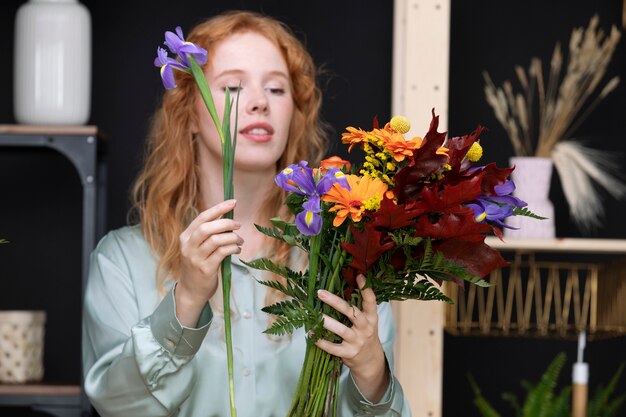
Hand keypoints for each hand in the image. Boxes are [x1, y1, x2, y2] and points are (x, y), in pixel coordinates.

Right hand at [175, 199, 242, 326]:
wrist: (191, 291)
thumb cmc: (197, 265)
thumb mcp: (197, 247)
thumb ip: (208, 232)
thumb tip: (226, 215)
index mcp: (186, 237)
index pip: (202, 217)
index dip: (218, 208)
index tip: (233, 202)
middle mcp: (188, 246)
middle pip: (208, 228)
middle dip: (226, 223)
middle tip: (238, 225)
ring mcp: (196, 258)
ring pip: (217, 240)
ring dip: (233, 238)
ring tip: (239, 241)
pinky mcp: (206, 269)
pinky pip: (223, 253)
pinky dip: (233, 248)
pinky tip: (237, 250)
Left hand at [316, 275, 389, 402]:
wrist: (370, 361)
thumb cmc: (365, 334)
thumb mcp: (368, 321)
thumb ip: (359, 307)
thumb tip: (343, 285)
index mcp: (371, 318)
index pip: (370, 302)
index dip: (366, 289)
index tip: (359, 276)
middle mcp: (365, 328)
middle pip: (352, 313)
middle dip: (336, 302)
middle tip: (321, 293)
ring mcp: (357, 341)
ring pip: (342, 330)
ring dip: (327, 322)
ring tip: (315, 315)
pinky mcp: (348, 353)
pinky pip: (333, 348)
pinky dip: (322, 342)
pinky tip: (311, 334)